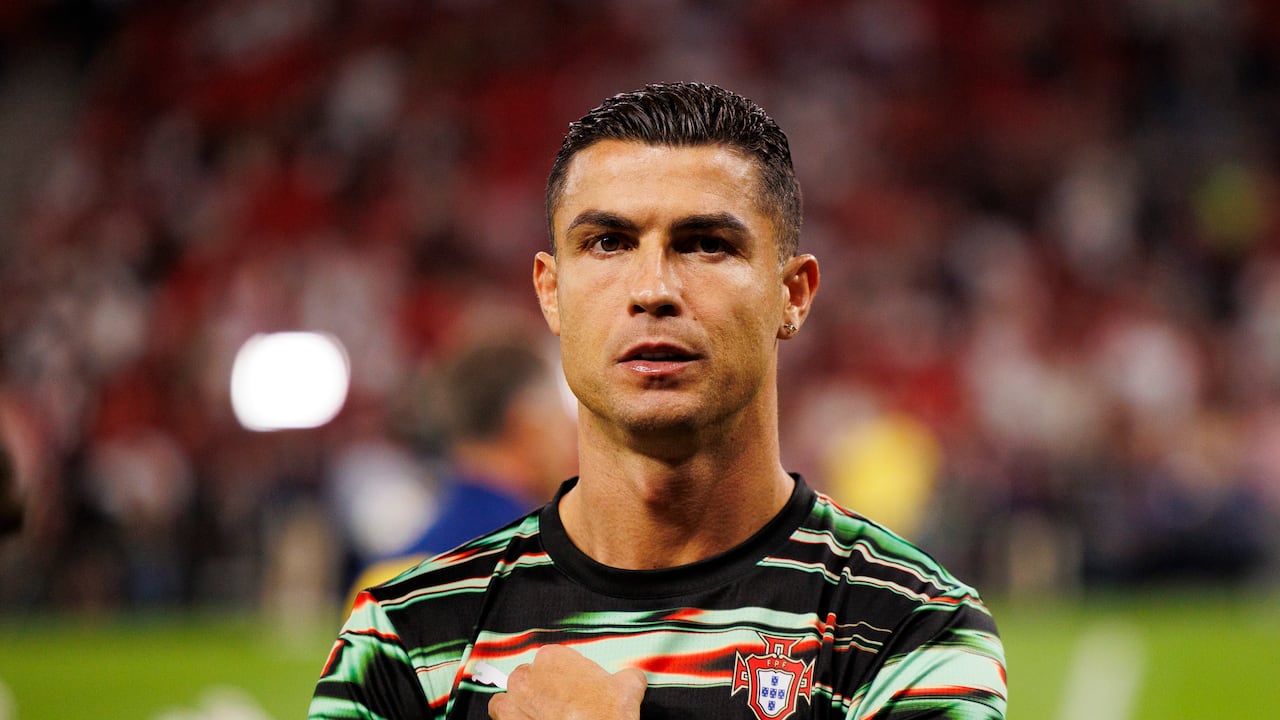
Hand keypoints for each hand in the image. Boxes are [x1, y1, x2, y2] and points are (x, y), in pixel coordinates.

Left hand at [487, 644, 646, 719]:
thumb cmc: (606, 715)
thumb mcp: (629, 686)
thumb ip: (627, 676)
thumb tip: (632, 678)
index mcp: (555, 658)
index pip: (554, 660)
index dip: (566, 676)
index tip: (575, 688)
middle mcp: (530, 675)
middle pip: (530, 675)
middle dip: (542, 688)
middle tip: (560, 703)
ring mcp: (516, 699)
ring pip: (511, 692)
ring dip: (521, 700)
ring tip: (539, 713)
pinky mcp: (507, 719)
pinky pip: (499, 712)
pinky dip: (509, 716)